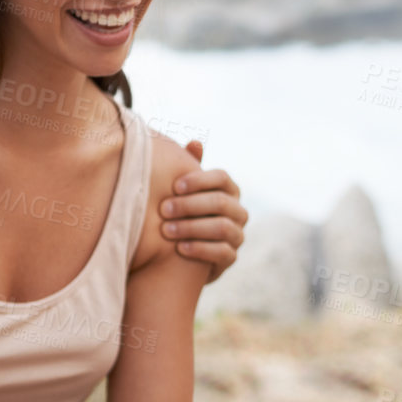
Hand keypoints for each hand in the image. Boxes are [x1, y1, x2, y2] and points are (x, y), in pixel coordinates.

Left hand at [160, 141, 247, 282]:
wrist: (182, 255)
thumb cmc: (183, 214)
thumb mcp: (184, 192)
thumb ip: (189, 168)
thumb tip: (195, 143)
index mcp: (229, 191)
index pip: (222, 178)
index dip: (200, 180)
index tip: (175, 186)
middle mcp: (238, 212)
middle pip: (221, 203)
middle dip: (190, 205)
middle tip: (163, 209)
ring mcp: (238, 236)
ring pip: (223, 228)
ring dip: (192, 227)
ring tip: (166, 230)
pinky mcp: (231, 258)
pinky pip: (223, 253)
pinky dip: (200, 249)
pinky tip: (179, 248)